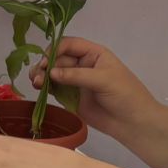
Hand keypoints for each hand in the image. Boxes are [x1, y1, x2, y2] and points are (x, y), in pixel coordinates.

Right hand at [30, 35, 157, 139]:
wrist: (131, 122)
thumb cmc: (125, 94)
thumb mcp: (103, 80)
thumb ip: (76, 75)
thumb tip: (50, 73)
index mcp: (93, 54)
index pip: (69, 44)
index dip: (55, 49)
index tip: (46, 61)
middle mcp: (81, 64)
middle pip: (57, 58)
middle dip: (45, 64)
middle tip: (38, 76)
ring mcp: (74, 81)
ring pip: (51, 73)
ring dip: (41, 75)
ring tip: (35, 83)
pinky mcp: (69, 97)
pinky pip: (52, 88)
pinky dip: (43, 87)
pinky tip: (37, 88)